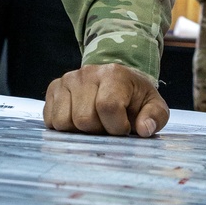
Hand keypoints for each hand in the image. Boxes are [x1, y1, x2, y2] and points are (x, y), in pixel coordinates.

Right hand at [44, 63, 168, 136]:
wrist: (116, 83)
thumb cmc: (135, 98)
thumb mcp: (154, 107)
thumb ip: (155, 118)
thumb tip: (144, 129)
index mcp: (114, 74)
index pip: (107, 106)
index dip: (117, 127)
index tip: (124, 128)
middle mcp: (87, 73)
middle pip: (83, 118)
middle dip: (98, 131)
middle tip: (107, 125)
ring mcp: (67, 80)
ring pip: (64, 122)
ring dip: (79, 131)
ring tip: (93, 122)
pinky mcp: (53, 89)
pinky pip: (50, 120)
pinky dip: (64, 128)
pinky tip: (78, 120)